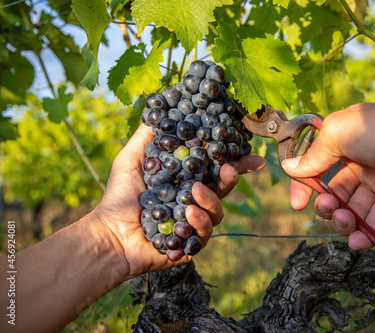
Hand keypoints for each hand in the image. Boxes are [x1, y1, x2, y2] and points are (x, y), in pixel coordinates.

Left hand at [93, 124, 265, 278]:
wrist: (109, 234)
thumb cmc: (118, 197)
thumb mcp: (131, 159)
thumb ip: (147, 137)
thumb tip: (159, 108)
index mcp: (184, 181)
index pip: (214, 170)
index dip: (234, 163)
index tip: (252, 155)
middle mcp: (193, 201)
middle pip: (223, 189)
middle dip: (231, 178)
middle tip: (229, 169)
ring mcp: (193, 223)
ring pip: (217, 212)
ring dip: (210, 201)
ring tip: (194, 193)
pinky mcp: (191, 244)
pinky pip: (206, 233)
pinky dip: (199, 222)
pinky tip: (187, 213)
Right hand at [281, 102, 374, 248]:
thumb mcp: (339, 134)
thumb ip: (314, 155)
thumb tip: (289, 167)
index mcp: (343, 142)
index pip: (315, 166)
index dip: (304, 185)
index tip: (297, 204)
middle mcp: (359, 161)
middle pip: (335, 191)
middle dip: (328, 206)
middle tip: (330, 209)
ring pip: (355, 208)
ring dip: (346, 220)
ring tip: (347, 222)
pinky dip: (367, 232)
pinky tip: (360, 241)